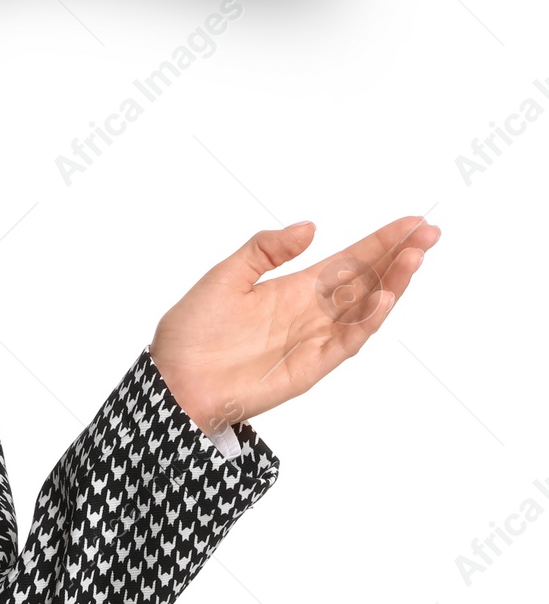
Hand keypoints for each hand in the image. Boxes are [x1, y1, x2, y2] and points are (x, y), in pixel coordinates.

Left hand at [149, 216, 441, 434]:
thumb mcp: (225, 277)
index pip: (348, 260)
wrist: (173, 381)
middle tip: (428, 232)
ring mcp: (314, 340)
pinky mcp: (309, 367)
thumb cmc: (192, 332)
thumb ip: (265, 249)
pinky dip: (366, 322)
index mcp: (293, 287)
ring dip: (391, 284)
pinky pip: (345, 343)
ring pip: (364, 309)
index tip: (411, 222)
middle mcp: (310, 312)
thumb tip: (310, 226)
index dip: (379, 241)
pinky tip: (382, 298)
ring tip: (413, 256)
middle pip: (365, 281)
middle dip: (397, 256)